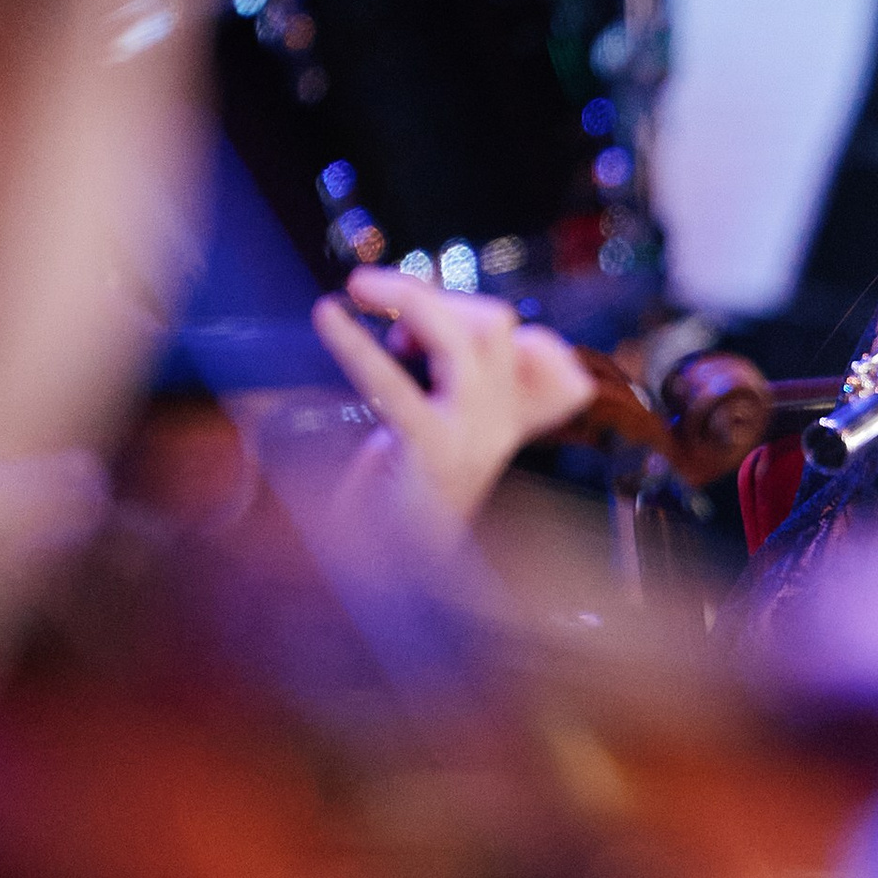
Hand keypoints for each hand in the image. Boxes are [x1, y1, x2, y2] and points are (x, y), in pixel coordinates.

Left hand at [312, 269, 596, 529]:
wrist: (384, 589)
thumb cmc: (392, 514)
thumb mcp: (423, 442)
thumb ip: (426, 390)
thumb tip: (400, 329)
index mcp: (503, 425)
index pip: (551, 364)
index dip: (500, 327)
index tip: (428, 333)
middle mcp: (498, 428)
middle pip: (496, 326)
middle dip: (433, 295)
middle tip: (371, 288)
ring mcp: (472, 439)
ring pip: (469, 337)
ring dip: (414, 299)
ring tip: (359, 293)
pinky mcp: (430, 453)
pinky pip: (397, 384)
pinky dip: (355, 344)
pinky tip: (327, 317)